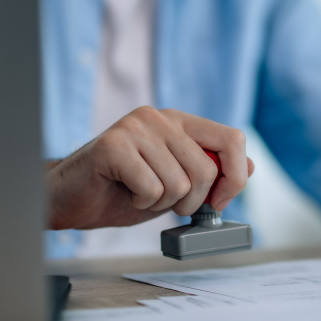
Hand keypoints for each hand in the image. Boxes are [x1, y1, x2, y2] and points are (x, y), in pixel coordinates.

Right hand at [45, 106, 253, 229]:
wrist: (71, 198)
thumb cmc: (122, 191)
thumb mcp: (176, 184)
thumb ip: (210, 173)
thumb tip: (250, 167)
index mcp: (179, 121)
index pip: (231, 138)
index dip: (235, 176)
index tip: (219, 202)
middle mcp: (159, 117)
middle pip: (206, 169)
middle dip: (191, 201)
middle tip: (166, 203)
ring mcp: (135, 127)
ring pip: (178, 183)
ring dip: (160, 204)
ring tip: (138, 193)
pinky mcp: (113, 145)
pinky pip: (151, 189)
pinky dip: (140, 203)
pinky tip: (124, 192)